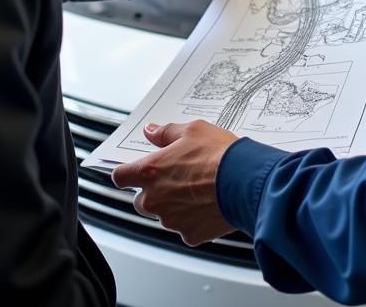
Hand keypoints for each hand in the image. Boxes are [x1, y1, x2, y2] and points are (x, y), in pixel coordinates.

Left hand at [111, 120, 238, 245]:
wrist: (246, 182)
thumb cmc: (219, 154)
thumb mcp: (192, 130)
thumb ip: (165, 133)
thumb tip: (150, 131)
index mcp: (150, 171)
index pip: (119, 177)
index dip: (125, 174)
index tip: (131, 173)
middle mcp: (155, 199)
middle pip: (140, 200)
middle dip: (153, 192)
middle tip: (175, 180)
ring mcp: (171, 220)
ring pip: (163, 215)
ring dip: (173, 206)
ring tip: (197, 191)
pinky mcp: (189, 235)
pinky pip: (184, 228)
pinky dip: (192, 220)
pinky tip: (207, 205)